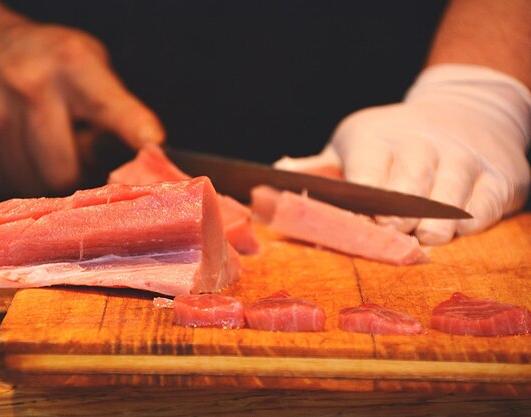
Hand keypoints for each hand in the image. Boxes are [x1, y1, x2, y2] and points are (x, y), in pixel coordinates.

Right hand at [0, 20, 163, 195]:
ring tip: (47, 152)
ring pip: (32, 185)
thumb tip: (138, 159)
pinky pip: (1, 184)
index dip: (132, 128)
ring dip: (46, 181)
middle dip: (78, 178)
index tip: (151, 143)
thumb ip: (113, 108)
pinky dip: (17, 179)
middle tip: (80, 163)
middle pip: (64, 171)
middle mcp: (28, 86)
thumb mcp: (87, 65)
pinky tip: (19, 153)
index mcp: (71, 65)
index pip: (108, 106)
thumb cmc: (43, 62)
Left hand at [289, 65, 530, 243]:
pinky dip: (467, 224)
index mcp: (377, 138)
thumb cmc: (395, 139)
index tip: (360, 226)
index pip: (367, 174)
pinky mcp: (497, 176)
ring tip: (422, 239)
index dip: (362, 206)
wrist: (467, 106)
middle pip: (408, 190)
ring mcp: (463, 159)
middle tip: (390, 235)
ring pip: (447, 202)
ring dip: (432, 229)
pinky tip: (454, 229)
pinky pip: (482, 208)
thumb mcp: (354, 143)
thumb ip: (318, 167)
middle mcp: (422, 144)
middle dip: (395, 221)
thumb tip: (277, 174)